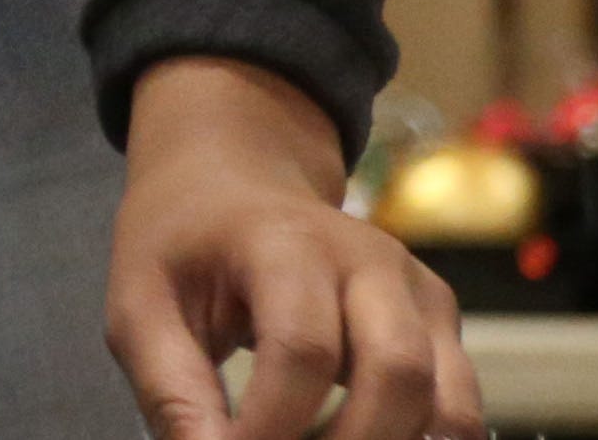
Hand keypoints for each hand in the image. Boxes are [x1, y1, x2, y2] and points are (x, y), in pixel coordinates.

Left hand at [108, 58, 479, 439]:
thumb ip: (171, 390)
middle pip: (397, 374)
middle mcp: (370, 260)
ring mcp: (416, 289)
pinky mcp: (439, 320)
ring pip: (447, 401)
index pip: (301, 348)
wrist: (232, 181)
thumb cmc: (182, 246)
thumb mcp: (140, 304)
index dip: (272, 426)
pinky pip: (457, 405)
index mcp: (285, 242)